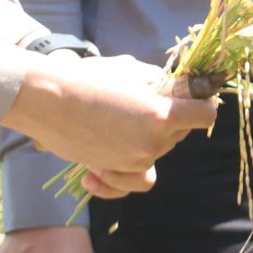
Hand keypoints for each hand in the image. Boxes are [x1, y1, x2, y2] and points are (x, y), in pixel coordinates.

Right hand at [3, 52, 216, 197]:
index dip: (201, 102)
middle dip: (172, 115)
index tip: (192, 96)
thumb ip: (160, 83)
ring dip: (150, 137)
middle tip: (142, 98)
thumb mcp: (132, 69)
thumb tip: (178, 89)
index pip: (205, 115)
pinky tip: (105, 167)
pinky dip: (126, 176)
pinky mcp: (113, 171)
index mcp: (162, 114)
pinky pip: (135, 183)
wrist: (46, 100)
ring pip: (160, 152)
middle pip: (181, 132)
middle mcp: (152, 143)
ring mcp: (133, 161)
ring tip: (125, 120)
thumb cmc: (89, 77)